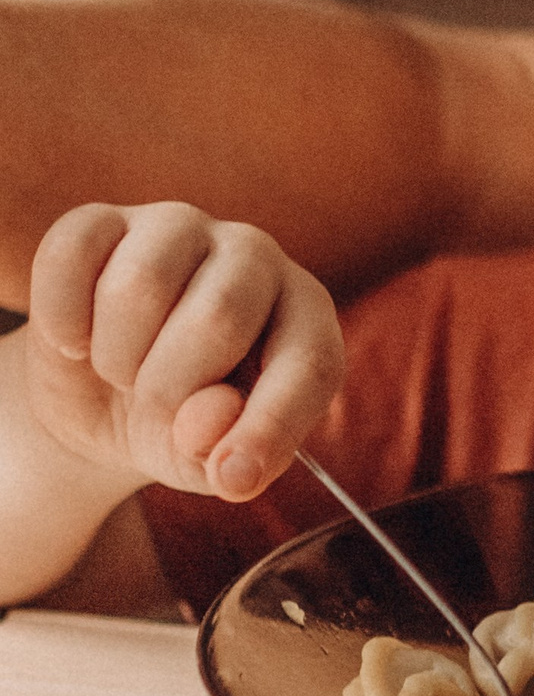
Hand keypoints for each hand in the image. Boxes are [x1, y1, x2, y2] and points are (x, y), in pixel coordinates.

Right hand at [21, 203, 342, 501]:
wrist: (99, 401)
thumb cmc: (178, 427)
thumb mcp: (209, 461)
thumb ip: (223, 452)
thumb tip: (208, 426)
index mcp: (308, 317)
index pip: (310, 361)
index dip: (271, 425)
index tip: (229, 476)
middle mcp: (257, 257)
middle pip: (218, 317)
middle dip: (169, 390)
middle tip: (151, 407)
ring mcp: (182, 227)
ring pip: (142, 284)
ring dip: (115, 355)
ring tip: (121, 370)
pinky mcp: (106, 219)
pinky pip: (72, 255)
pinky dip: (62, 318)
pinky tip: (76, 339)